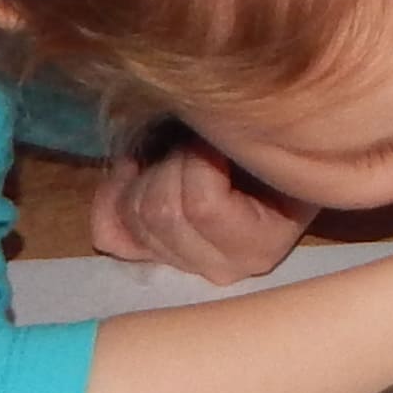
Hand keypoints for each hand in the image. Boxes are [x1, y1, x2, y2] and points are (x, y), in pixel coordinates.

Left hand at [89, 132, 315, 285]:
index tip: (216, 139)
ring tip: (175, 156)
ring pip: (134, 218)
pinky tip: (133, 172)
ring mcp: (184, 266)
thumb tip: (194, 125)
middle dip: (169, 163)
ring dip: (146, 174)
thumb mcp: (275, 145)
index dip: (196, 159)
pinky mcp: (155, 256)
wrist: (279, 171)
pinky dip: (111, 198)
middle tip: (193, 144)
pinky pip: (109, 235)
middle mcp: (220, 268)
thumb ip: (241, 139)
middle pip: (160, 212)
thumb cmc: (282, 153)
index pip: (201, 206)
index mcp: (259, 245)